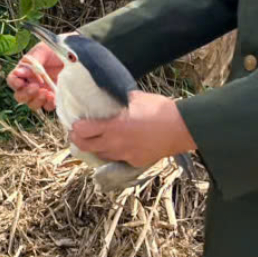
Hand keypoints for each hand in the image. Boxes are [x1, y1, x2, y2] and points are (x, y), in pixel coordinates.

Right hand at [7, 40, 67, 111]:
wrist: (73, 53)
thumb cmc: (55, 49)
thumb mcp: (43, 51)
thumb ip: (32, 62)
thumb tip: (18, 72)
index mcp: (24, 70)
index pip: (12, 80)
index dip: (14, 83)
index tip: (21, 83)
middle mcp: (30, 83)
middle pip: (20, 96)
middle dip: (26, 94)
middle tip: (36, 88)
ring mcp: (41, 91)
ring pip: (32, 104)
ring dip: (37, 101)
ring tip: (46, 93)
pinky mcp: (53, 97)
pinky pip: (47, 107)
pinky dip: (49, 104)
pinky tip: (53, 96)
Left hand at [69, 92, 196, 168]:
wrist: (181, 129)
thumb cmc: (160, 110)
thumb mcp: (136, 97)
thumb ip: (119, 99)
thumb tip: (109, 94)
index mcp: (114, 126)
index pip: (82, 131)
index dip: (76, 127)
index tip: (76, 121)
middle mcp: (116, 144)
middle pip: (85, 147)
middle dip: (77, 139)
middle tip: (77, 133)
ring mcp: (125, 155)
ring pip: (100, 155)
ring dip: (94, 147)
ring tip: (95, 138)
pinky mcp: (135, 162)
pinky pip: (117, 159)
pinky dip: (112, 153)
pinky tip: (115, 145)